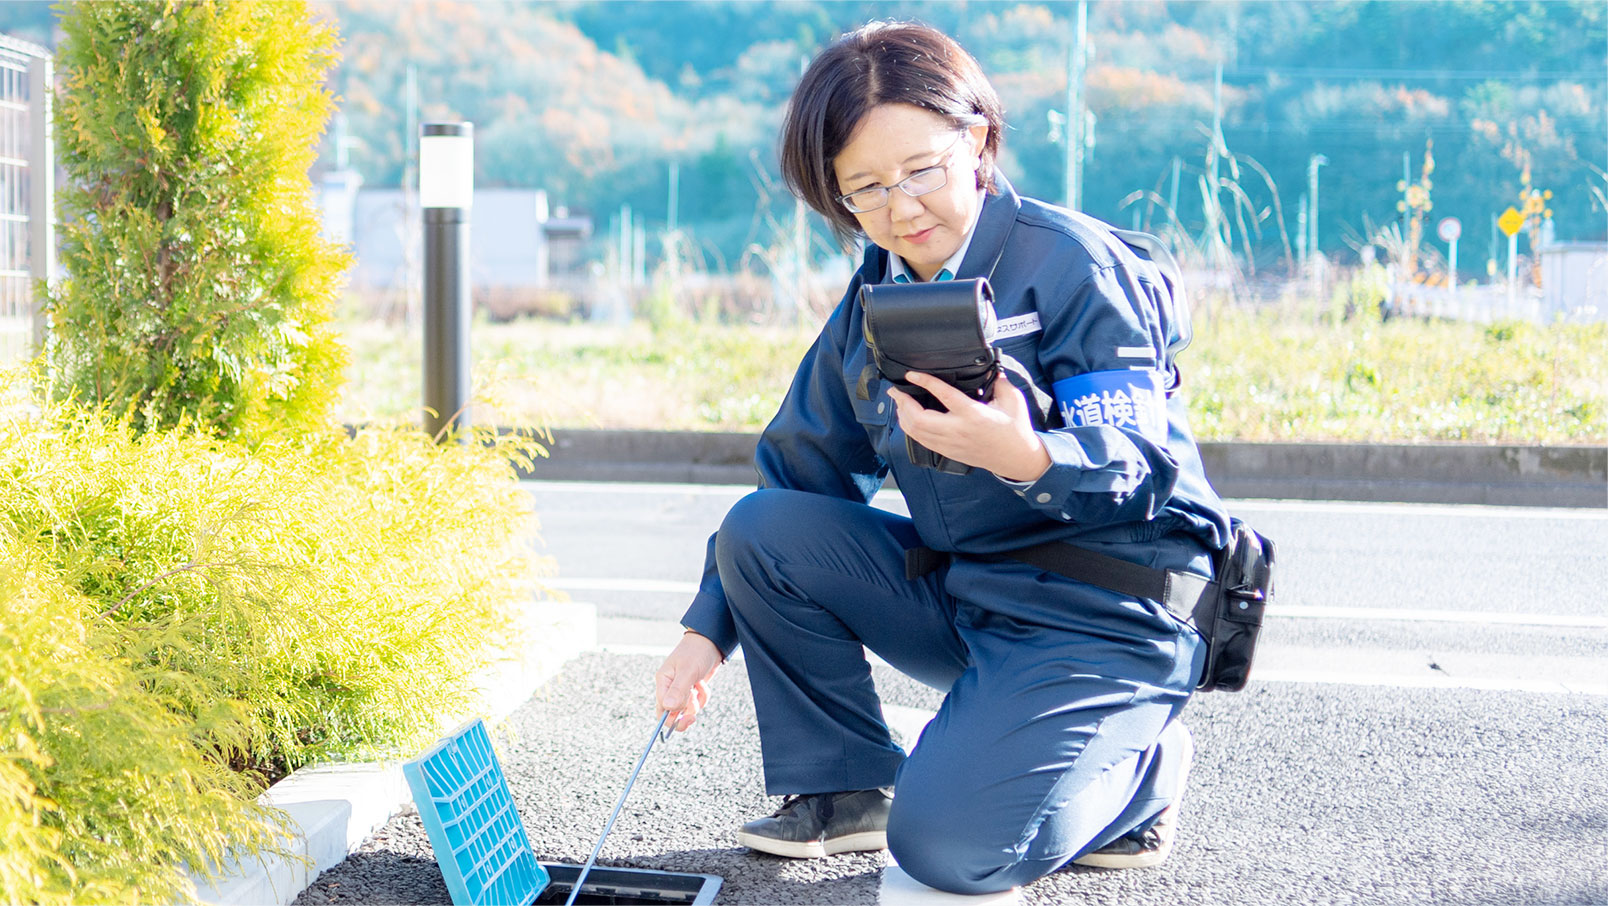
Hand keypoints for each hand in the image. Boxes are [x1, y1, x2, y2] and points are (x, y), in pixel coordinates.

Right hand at [654, 631, 722, 731]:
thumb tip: (668, 708)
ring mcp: (681, 688)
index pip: (662, 710)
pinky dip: (702, 697)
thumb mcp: (688, 670)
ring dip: (696, 703)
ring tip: (700, 686)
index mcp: (663, 682)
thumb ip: (678, 690)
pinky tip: (703, 684)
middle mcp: (669, 687)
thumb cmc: (697, 651)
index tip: (689, 718)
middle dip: (685, 714)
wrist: (711, 641)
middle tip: (694, 715)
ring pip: (686, 709)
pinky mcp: (691, 688)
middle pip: (672, 713)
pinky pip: (696, 702)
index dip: (674, 719)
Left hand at [886, 371, 1050, 482]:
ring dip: (903, 416)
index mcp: (973, 415)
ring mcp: (951, 443)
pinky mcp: (948, 451)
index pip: (944, 395)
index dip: (925, 382)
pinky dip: (910, 428)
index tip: (912, 375)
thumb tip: (992, 370)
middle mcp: (958, 430)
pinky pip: (921, 440)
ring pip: (916, 432)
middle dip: (902, 403)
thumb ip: (1000, 383)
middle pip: (919, 419)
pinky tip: (908, 419)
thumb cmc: (1015, 430)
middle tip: (895, 390)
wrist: (1017, 459)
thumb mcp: (1014, 401)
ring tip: (899, 402)